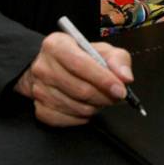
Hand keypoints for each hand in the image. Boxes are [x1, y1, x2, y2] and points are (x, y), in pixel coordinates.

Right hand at [14, 32, 132, 126]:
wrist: (52, 66)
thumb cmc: (79, 56)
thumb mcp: (100, 49)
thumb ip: (117, 59)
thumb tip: (125, 77)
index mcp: (57, 45)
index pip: (80, 64)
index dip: (103, 79)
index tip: (120, 90)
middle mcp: (43, 66)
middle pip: (79, 89)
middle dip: (103, 96)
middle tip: (115, 96)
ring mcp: (38, 88)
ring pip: (75, 107)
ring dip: (94, 107)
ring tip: (100, 99)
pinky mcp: (38, 106)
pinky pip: (65, 119)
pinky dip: (81, 117)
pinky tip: (86, 107)